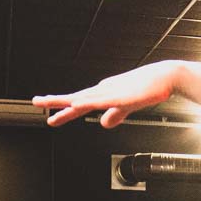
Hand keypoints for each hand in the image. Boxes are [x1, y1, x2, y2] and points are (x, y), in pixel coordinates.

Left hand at [33, 61, 180, 127]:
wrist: (165, 77)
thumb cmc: (148, 89)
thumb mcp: (127, 107)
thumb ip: (115, 115)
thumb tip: (104, 123)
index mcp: (103, 94)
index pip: (79, 106)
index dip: (65, 113)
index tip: (51, 119)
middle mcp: (102, 91)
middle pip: (75, 99)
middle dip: (55, 102)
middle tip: (35, 102)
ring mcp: (110, 92)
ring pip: (82, 98)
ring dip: (64, 101)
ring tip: (47, 102)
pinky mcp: (120, 95)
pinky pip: (101, 101)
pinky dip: (87, 103)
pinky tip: (76, 105)